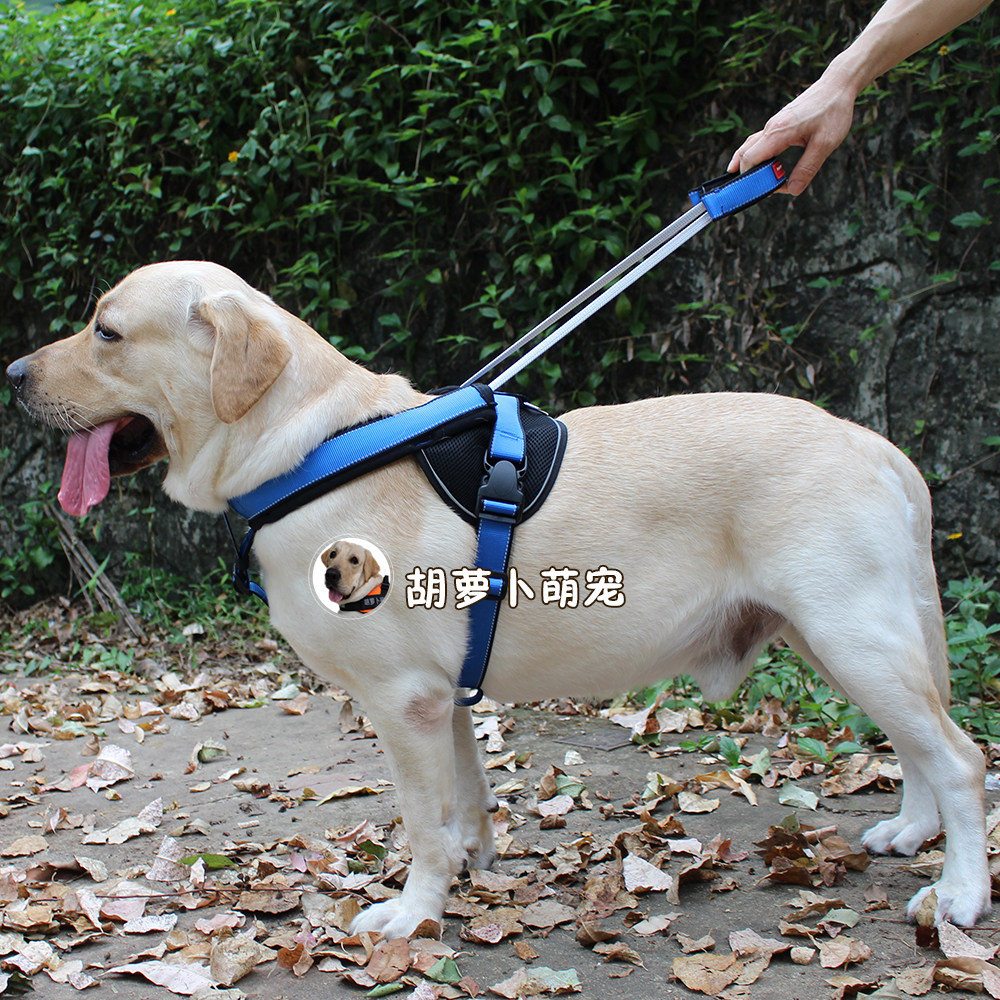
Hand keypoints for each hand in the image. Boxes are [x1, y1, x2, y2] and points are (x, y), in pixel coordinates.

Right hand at [727, 74, 857, 194]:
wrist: (837, 84)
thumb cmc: (833, 110)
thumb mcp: (825, 143)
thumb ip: (807, 168)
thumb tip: (794, 189)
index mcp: (778, 132)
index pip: (750, 160)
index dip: (754, 179)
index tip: (771, 190)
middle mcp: (771, 128)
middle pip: (745, 154)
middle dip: (747, 175)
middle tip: (759, 191)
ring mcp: (773, 125)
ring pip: (748, 147)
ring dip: (747, 165)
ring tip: (748, 182)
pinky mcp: (778, 124)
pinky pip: (757, 142)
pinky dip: (753, 156)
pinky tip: (757, 164)